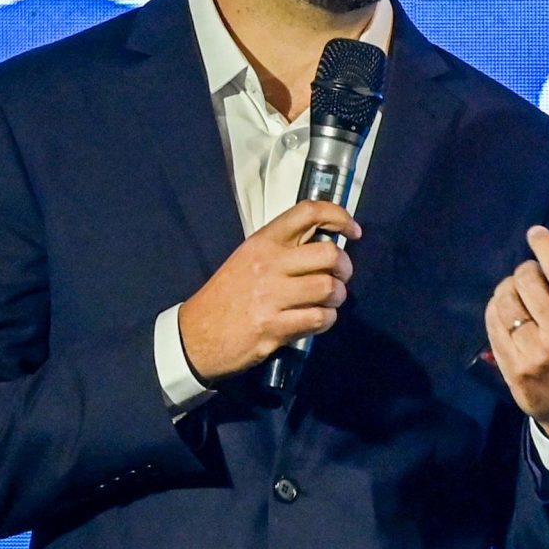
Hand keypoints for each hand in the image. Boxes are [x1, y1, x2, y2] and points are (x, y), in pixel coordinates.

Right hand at [176, 200, 359, 383]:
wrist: (194, 336)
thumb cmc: (226, 295)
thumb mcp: (247, 258)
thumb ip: (282, 249)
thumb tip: (325, 245)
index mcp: (262, 241)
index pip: (307, 212)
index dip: (339, 216)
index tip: (353, 230)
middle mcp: (269, 264)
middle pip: (329, 253)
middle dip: (345, 267)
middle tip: (341, 276)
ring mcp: (271, 296)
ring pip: (329, 288)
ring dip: (338, 296)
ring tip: (330, 301)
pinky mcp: (274, 327)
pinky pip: (319, 319)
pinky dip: (327, 319)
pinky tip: (319, 319)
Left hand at [485, 225, 548, 447]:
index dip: (544, 245)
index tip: (535, 232)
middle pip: (527, 280)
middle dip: (527, 270)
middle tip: (533, 275)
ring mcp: (533, 354)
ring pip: (505, 299)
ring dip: (509, 288)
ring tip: (519, 293)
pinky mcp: (513, 368)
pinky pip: (493, 324)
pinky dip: (497, 309)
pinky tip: (508, 310)